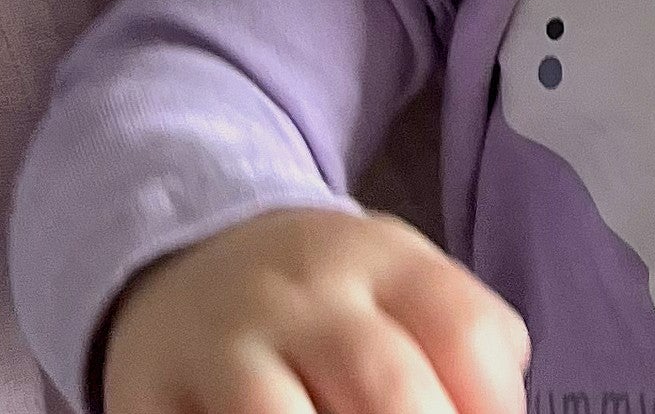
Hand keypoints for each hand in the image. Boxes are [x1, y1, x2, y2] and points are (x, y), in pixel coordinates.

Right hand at [100, 205, 529, 413]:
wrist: (186, 256)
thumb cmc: (320, 295)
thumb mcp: (397, 280)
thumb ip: (459, 335)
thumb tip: (500, 411)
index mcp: (383, 260)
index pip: (463, 329)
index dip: (493, 402)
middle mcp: (307, 296)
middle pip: (385, 384)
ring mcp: (227, 348)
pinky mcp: (154, 398)